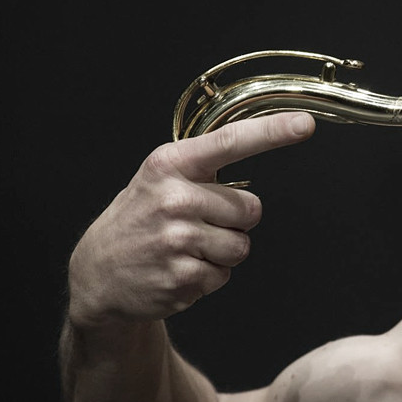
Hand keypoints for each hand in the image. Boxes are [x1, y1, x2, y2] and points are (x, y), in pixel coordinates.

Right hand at [66, 112, 315, 328]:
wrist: (97, 271)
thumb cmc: (140, 217)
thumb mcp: (159, 178)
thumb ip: (203, 166)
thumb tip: (254, 151)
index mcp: (170, 165)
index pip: (230, 142)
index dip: (271, 132)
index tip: (304, 124)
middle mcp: (174, 198)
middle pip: (250, 209)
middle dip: (234, 221)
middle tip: (198, 224)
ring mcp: (176, 240)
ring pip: (241, 246)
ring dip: (222, 252)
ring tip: (186, 248)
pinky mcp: (181, 277)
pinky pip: (224, 276)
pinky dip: (208, 276)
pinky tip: (178, 268)